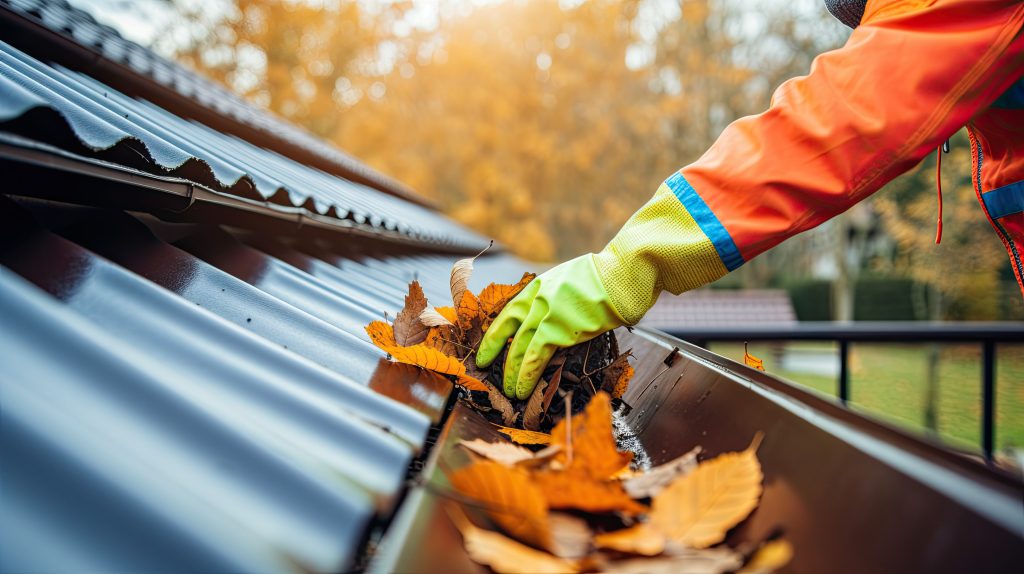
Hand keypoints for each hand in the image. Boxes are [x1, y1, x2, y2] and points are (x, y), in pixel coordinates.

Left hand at [475, 254, 625, 399]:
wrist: (623, 274)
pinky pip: (536, 356)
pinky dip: (527, 374)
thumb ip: (557, 298)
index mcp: (539, 286)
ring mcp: (546, 312)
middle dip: (498, 356)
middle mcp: (537, 298)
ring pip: (520, 347)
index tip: (486, 351)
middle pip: (509, 332)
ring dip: (513, 372)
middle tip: (491, 374)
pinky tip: (523, 389)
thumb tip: (555, 318)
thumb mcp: (571, 280)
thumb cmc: (608, 279)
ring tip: (511, 391)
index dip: (494, 335)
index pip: (508, 313)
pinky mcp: (558, 328)